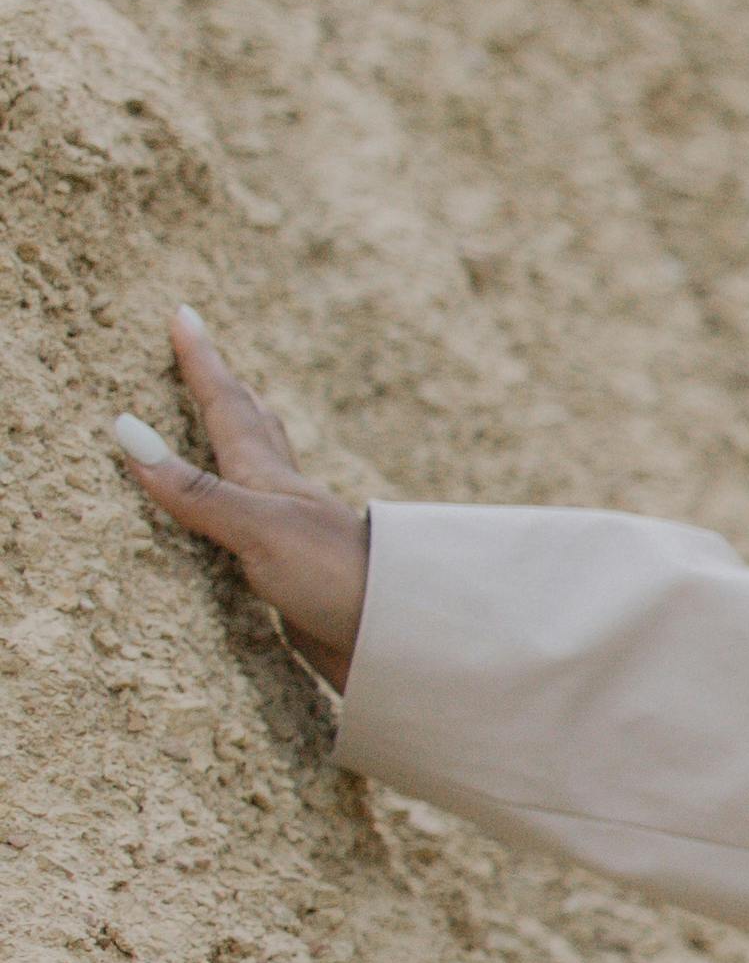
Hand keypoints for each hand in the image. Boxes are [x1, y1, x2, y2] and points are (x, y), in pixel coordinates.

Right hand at [109, 309, 369, 692]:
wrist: (407, 645)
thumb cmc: (339, 581)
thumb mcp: (262, 529)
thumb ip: (199, 491)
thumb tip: (127, 430)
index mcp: (272, 483)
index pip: (230, 409)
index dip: (204, 364)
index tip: (183, 316)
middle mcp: (284, 503)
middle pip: (253, 433)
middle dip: (225, 393)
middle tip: (206, 357)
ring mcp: (294, 540)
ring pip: (258, 478)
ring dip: (237, 447)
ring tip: (226, 426)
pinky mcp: (296, 581)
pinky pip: (253, 529)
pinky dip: (237, 510)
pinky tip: (245, 522)